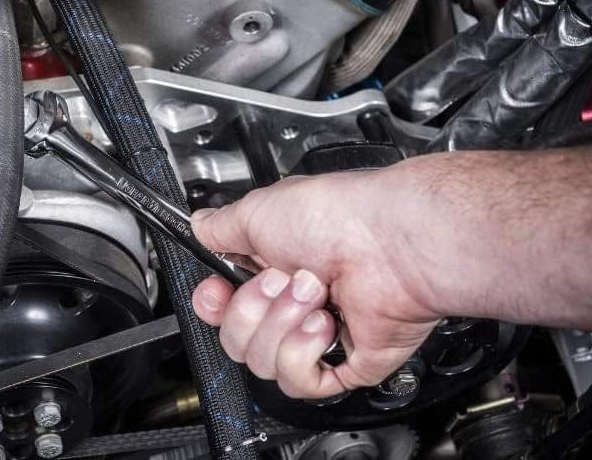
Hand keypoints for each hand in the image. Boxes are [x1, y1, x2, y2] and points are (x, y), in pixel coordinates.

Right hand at [190, 172, 442, 399]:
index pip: (223, 306)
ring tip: (314, 294)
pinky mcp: (344, 361)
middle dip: (253, 309)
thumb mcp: (258, 210)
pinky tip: (324, 324)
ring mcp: (317, 332)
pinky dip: (303, 353)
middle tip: (282, 279)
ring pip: (262, 363)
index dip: (214, 305)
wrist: (391, 244)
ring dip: (282, 325)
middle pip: (235, 339)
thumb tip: (200, 227)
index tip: (217, 292)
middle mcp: (292, 300)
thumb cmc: (337, 217)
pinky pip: (300, 381)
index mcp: (271, 264)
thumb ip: (221, 226)